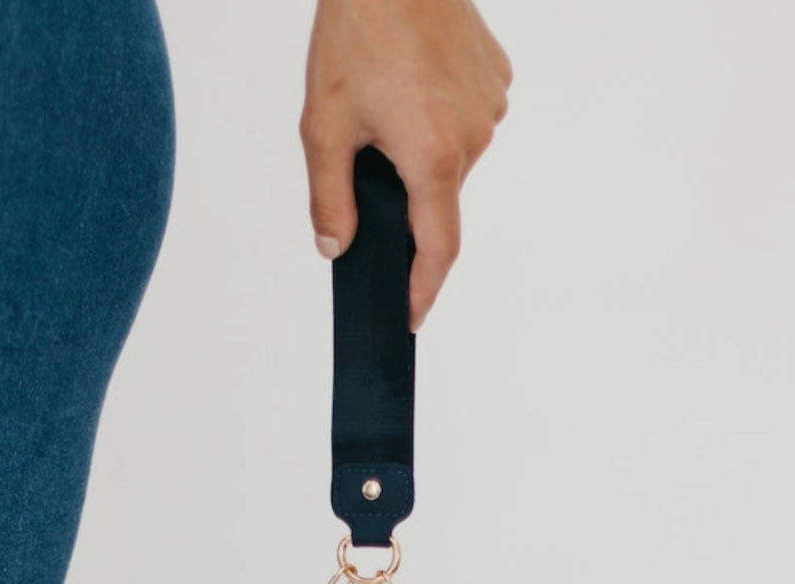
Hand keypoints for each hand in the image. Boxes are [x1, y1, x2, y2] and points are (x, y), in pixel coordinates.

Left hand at [300, 0, 511, 330]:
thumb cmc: (359, 30)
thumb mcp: (324, 126)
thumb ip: (329, 199)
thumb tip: (335, 247)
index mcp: (434, 158)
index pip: (437, 250)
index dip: (423, 290)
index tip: (411, 315)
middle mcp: (474, 138)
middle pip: (438, 197)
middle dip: (404, 189)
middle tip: (367, 148)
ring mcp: (490, 106)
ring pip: (451, 157)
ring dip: (420, 149)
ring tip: (388, 101)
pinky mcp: (497, 78)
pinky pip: (467, 119)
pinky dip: (438, 117)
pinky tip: (412, 83)